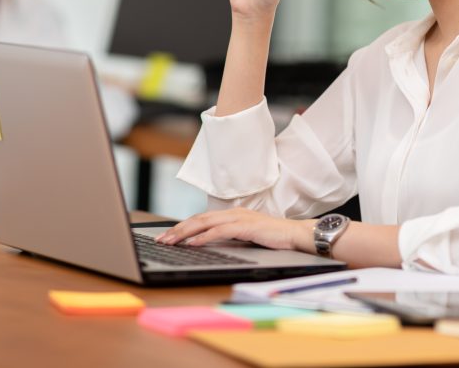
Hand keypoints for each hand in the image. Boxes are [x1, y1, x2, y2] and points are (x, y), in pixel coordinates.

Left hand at [154, 208, 311, 251]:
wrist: (297, 235)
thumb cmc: (275, 238)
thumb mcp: (247, 237)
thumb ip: (230, 237)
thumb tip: (211, 245)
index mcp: (232, 214)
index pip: (201, 219)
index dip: (183, 226)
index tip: (167, 236)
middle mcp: (233, 213)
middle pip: (198, 219)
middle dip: (177, 229)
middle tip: (161, 240)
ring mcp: (239, 218)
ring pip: (205, 223)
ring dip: (185, 232)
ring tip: (171, 241)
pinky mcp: (246, 226)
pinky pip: (220, 231)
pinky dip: (205, 236)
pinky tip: (193, 243)